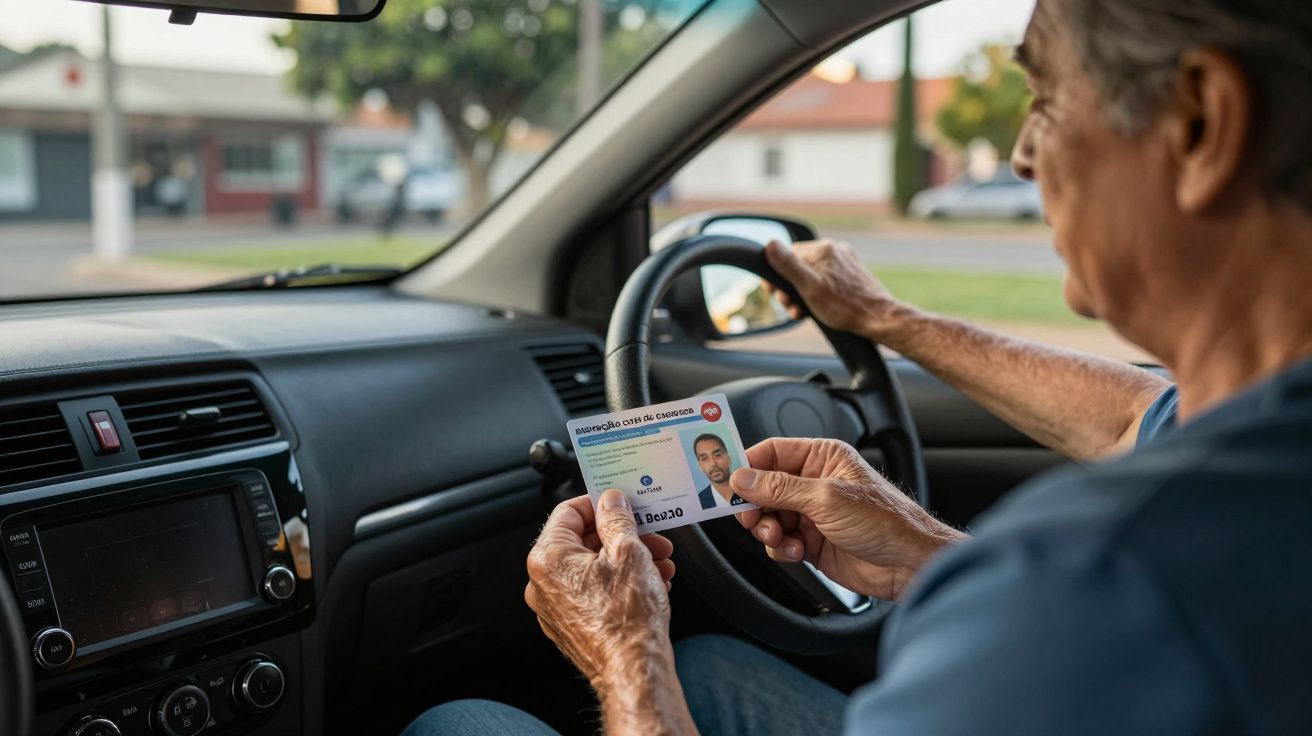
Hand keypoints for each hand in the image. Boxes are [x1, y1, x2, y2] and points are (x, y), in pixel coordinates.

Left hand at [525, 490, 676, 685]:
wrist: (634, 671)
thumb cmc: (627, 617)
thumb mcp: (628, 551)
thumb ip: (617, 518)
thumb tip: (611, 501)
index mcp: (548, 558)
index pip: (568, 512)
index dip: (600, 503)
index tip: (622, 502)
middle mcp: (542, 583)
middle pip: (583, 541)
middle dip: (623, 535)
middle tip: (652, 536)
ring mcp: (555, 608)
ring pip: (593, 568)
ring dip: (627, 559)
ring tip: (660, 564)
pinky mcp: (571, 626)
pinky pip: (593, 592)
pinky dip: (619, 582)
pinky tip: (650, 583)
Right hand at [732, 438, 965, 600]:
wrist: (909, 564)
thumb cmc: (885, 521)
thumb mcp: (826, 498)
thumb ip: (780, 488)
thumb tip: (743, 478)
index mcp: (823, 457)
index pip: (772, 453)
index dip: (747, 466)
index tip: (727, 482)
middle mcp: (815, 482)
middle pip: (764, 487)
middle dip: (755, 505)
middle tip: (751, 518)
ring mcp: (812, 513)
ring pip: (769, 517)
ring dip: (768, 529)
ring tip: (780, 537)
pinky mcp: (812, 542)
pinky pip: (780, 541)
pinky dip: (781, 548)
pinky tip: (796, 551)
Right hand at [762, 239, 915, 340]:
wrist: (879, 318)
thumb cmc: (844, 307)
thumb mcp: (809, 288)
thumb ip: (789, 266)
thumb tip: (770, 245)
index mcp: (822, 249)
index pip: (787, 256)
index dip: (778, 277)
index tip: (776, 294)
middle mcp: (835, 249)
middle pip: (800, 265)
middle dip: (790, 287)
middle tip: (792, 307)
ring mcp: (845, 260)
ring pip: (813, 273)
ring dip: (803, 292)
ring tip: (805, 311)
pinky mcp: (852, 272)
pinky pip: (827, 278)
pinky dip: (819, 292)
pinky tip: (820, 307)